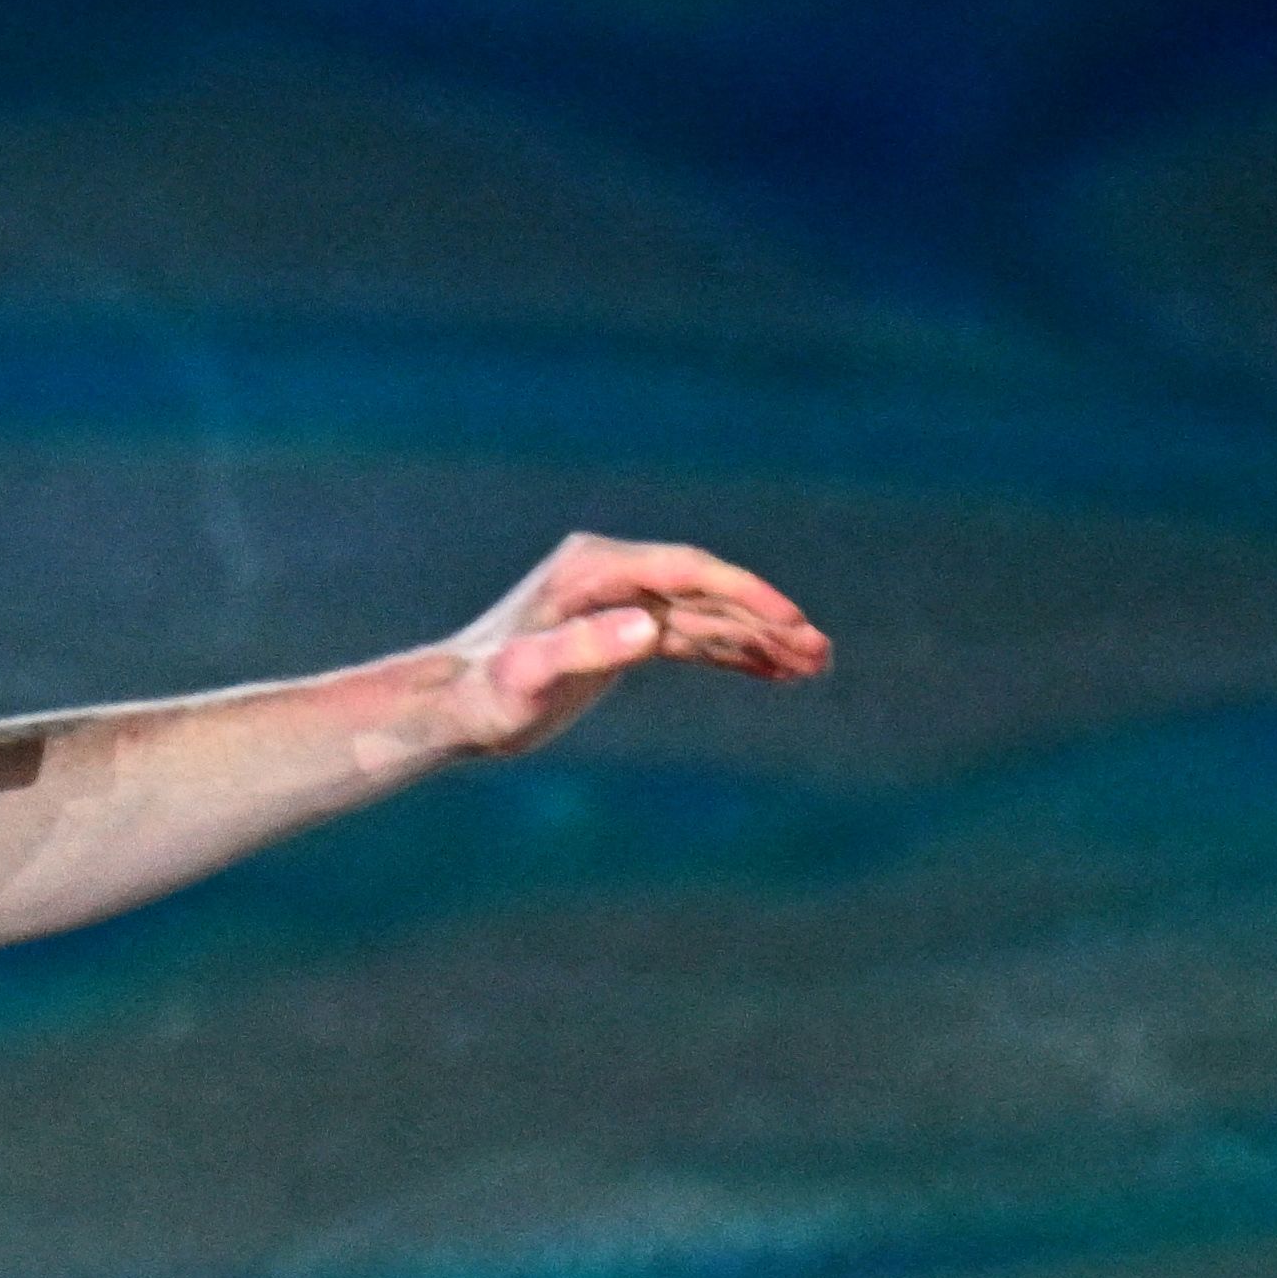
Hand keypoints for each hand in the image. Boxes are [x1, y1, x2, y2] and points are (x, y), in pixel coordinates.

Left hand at [433, 531, 827, 760]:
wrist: (455, 706)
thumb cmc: (486, 694)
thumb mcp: (530, 676)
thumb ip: (584, 648)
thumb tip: (648, 629)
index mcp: (594, 571)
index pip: (687, 571)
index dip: (745, 594)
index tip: (794, 621)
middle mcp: (612, 577)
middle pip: (706, 592)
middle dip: (766, 620)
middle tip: (821, 653)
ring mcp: (620, 603)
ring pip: (706, 616)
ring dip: (759, 638)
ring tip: (815, 664)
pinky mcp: (623, 634)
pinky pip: (691, 639)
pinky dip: (733, 653)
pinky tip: (774, 671)